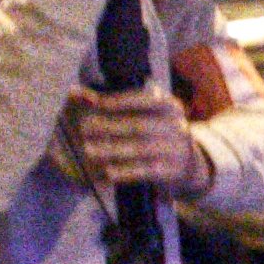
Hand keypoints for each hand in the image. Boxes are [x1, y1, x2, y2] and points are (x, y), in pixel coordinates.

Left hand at [59, 83, 209, 192]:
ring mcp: (177, 150)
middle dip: (110, 127)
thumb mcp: (143, 113)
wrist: (189, 164)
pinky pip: (146, 172)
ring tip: (89, 150)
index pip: (146, 100)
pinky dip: (125, 172)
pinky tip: (107, 172)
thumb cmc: (155, 132)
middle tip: (85, 128)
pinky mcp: (173, 172)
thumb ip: (109, 102)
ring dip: (112, 150)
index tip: (97, 104)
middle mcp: (177, 127)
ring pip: (141, 149)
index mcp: (170, 106)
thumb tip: (75, 92)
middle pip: (140, 126)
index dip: (121, 101)